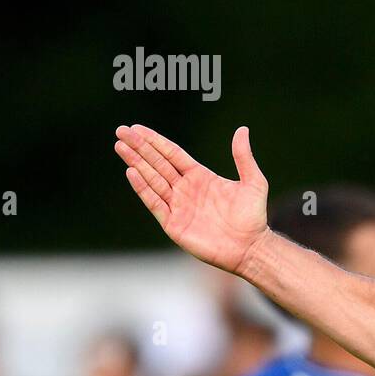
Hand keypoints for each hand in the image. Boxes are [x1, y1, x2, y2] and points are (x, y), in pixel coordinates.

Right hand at [114, 124, 269, 275]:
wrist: (250, 247)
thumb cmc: (253, 216)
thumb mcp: (253, 182)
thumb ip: (243, 157)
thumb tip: (242, 129)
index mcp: (200, 176)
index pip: (172, 154)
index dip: (155, 141)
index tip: (137, 128)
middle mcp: (186, 189)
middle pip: (158, 163)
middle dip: (139, 147)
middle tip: (121, 131)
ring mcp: (178, 206)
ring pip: (152, 179)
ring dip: (136, 163)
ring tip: (120, 147)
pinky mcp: (174, 224)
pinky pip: (155, 203)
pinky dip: (143, 188)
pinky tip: (132, 172)